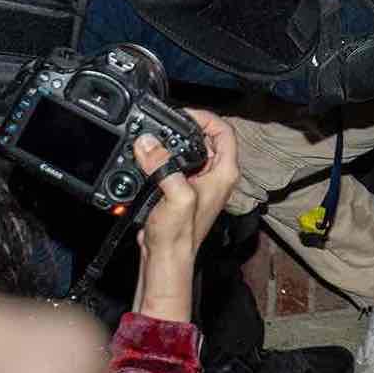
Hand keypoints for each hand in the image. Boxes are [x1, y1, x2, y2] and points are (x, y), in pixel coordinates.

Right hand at [132, 109, 239, 322]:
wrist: (166, 258)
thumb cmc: (179, 236)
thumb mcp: (175, 197)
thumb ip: (164, 167)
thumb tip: (149, 144)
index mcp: (224, 173)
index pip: (224, 131)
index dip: (205, 118)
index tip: (184, 114)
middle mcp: (216, 176)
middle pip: (206, 138)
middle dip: (185, 128)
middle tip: (165, 124)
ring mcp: (201, 182)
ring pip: (190, 149)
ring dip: (173, 142)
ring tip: (156, 138)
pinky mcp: (185, 188)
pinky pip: (178, 163)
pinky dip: (165, 157)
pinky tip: (151, 156)